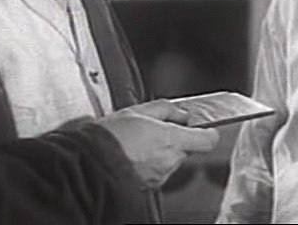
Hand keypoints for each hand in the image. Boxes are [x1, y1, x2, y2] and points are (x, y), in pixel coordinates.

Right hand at [95, 99, 218, 188]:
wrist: (89, 164)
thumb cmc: (110, 138)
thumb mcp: (138, 110)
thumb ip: (165, 109)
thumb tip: (180, 113)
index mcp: (172, 140)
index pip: (207, 140)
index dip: (207, 133)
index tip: (204, 128)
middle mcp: (170, 161)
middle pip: (187, 149)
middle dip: (176, 139)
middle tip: (156, 129)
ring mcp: (160, 176)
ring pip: (171, 160)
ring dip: (161, 152)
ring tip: (139, 142)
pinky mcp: (148, 186)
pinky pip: (157, 171)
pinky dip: (150, 163)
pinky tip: (133, 155)